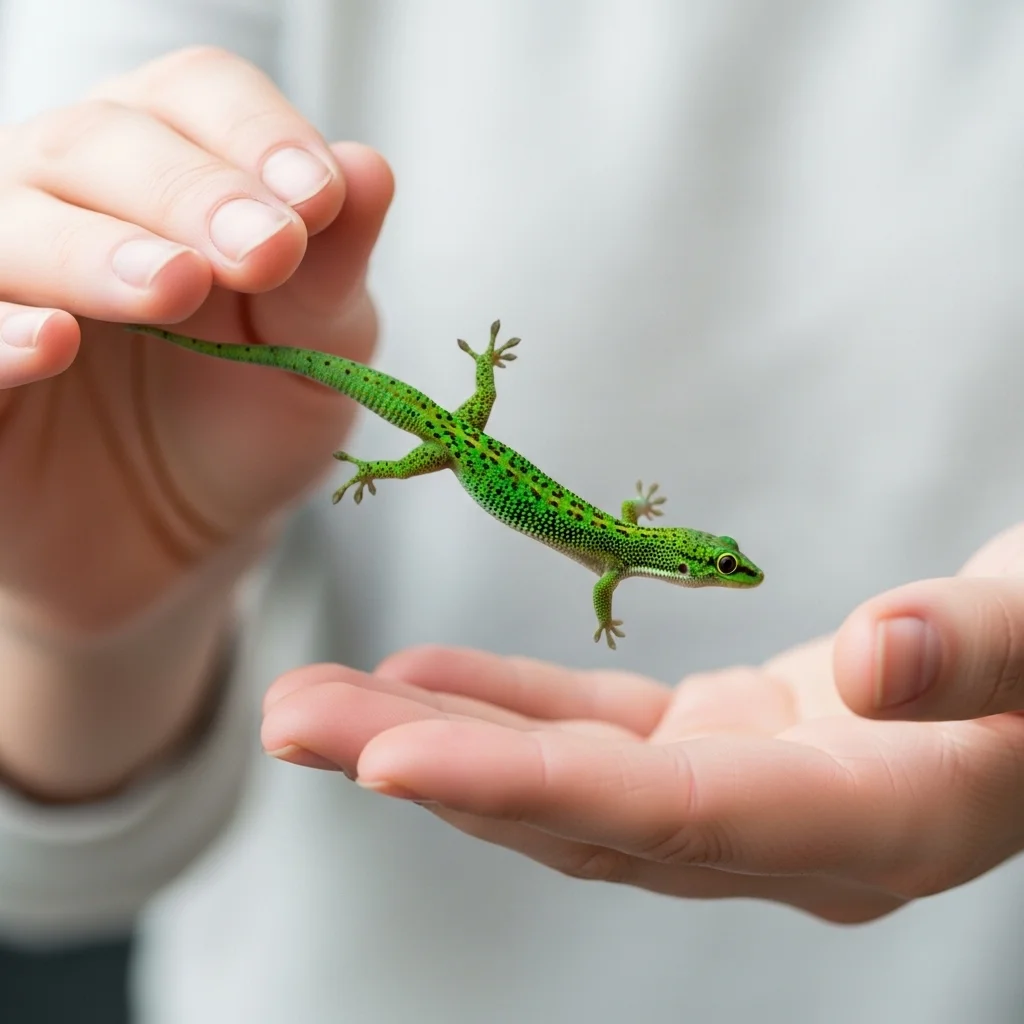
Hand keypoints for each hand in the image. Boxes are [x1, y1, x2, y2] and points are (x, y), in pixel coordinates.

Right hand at [0, 46, 391, 796]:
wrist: (180, 537)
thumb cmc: (248, 425)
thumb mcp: (316, 355)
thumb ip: (330, 272)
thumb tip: (369, 169)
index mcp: (177, 171)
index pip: (199, 97)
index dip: (256, 136)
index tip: (321, 197)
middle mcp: (76, 198)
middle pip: (103, 141)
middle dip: (192, 193)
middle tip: (264, 251)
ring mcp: (9, 273)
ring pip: (14, 217)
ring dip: (94, 247)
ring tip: (174, 287)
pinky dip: (1, 331)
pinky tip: (56, 341)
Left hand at [261, 525, 1023, 923]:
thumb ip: (981, 656)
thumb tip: (878, 658)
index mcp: (869, 824)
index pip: (663, 817)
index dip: (524, 790)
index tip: (387, 757)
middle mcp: (785, 837)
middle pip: (576, 813)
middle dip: (425, 769)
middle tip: (287, 718)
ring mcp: (746, 800)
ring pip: (565, 784)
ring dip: (438, 742)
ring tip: (315, 705)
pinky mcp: (727, 748)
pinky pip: (598, 738)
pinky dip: (508, 711)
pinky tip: (424, 681)